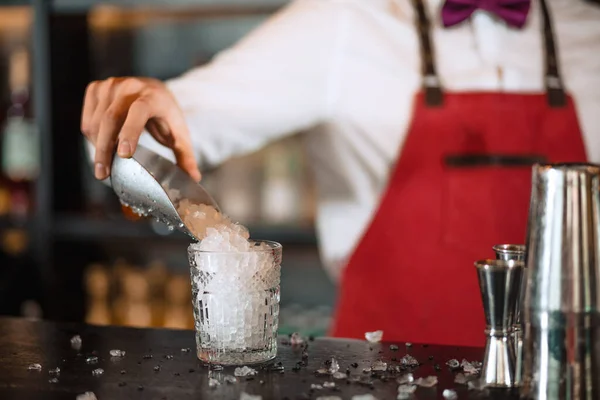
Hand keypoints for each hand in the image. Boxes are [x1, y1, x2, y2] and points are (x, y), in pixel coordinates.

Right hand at [81, 77, 200, 181]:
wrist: (153, 90)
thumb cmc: (166, 116)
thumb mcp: (179, 133)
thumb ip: (186, 156)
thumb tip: (194, 178)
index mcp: (154, 96)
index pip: (139, 111)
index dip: (130, 132)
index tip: (123, 154)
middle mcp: (130, 87)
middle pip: (111, 118)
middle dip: (105, 149)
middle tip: (103, 174)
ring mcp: (110, 85)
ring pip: (96, 121)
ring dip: (98, 147)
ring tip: (105, 166)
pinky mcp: (96, 89)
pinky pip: (88, 119)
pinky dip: (92, 138)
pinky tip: (102, 148)